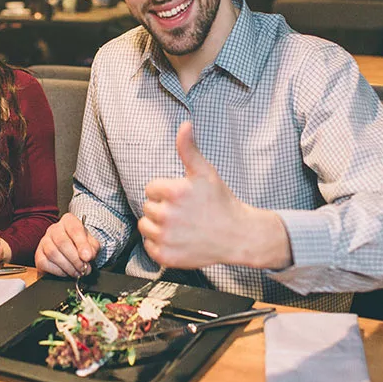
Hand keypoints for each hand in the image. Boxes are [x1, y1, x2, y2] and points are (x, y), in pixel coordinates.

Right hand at [35, 212, 99, 277]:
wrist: (72, 251)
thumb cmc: (81, 246)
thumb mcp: (92, 244)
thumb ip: (92, 248)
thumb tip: (87, 256)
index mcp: (68, 221)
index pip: (75, 229)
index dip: (82, 244)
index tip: (87, 257)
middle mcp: (54, 229)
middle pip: (62, 242)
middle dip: (75, 259)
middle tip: (83, 268)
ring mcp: (44, 241)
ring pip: (52, 253)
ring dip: (67, 266)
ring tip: (77, 272)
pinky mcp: (38, 254)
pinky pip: (44, 263)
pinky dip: (57, 271)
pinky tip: (66, 272)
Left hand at [139, 122, 291, 269]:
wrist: (237, 235)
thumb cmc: (221, 202)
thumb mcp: (205, 172)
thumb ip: (189, 149)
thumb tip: (185, 125)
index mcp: (174, 192)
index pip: (151, 188)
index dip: (165, 191)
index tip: (182, 197)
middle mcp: (168, 215)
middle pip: (147, 207)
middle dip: (162, 207)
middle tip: (183, 211)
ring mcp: (166, 238)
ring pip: (145, 226)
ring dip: (157, 225)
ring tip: (179, 225)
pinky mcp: (166, 256)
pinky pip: (148, 246)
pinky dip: (159, 244)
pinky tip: (177, 238)